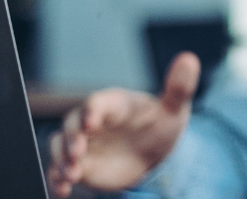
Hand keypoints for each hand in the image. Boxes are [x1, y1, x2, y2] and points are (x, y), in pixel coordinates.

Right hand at [47, 52, 199, 196]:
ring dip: (61, 159)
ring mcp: (83, 143)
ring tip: (71, 174)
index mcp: (115, 104)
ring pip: (60, 146)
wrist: (153, 151)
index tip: (91, 120)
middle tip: (78, 152)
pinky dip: (57, 179)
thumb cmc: (160, 123)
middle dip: (71, 138)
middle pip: (72, 124)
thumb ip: (179, 87)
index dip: (92, 110)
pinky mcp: (80, 164)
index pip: (98, 102)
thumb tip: (189, 59)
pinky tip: (62, 189)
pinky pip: (60, 170)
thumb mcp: (173, 108)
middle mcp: (93, 121)